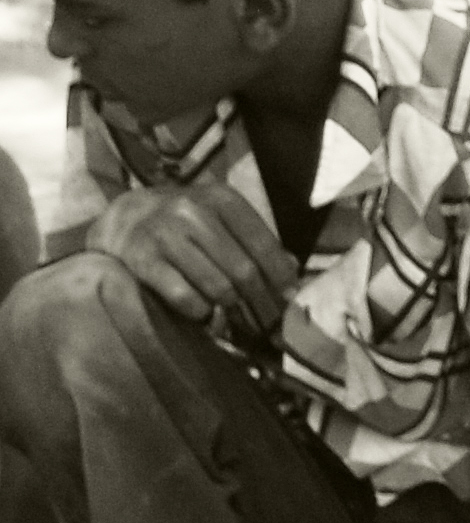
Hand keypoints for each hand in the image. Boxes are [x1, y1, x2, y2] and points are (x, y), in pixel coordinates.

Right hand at [83, 185, 296, 330]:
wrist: (123, 218)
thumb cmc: (186, 223)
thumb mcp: (222, 220)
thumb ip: (256, 243)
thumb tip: (293, 276)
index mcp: (222, 199)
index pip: (263, 244)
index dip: (280, 277)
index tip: (289, 300)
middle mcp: (193, 211)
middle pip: (243, 271)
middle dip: (260, 302)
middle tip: (266, 322)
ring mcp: (165, 234)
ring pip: (217, 287)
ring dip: (231, 309)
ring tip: (236, 316)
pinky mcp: (141, 259)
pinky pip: (185, 297)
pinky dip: (200, 311)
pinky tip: (203, 311)